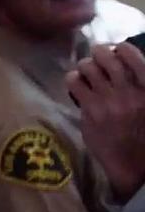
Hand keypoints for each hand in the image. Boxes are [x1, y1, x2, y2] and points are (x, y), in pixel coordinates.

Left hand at [67, 42, 144, 202]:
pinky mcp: (91, 110)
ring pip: (88, 66)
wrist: (134, 164)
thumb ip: (140, 84)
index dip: (121, 48)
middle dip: (99, 51)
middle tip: (96, 56)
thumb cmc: (142, 133)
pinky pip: (75, 82)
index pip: (132, 54)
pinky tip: (76, 84)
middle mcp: (130, 91)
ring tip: (85, 71)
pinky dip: (73, 78)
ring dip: (84, 65)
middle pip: (107, 56)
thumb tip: (124, 64)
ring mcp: (109, 100)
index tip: (117, 51)